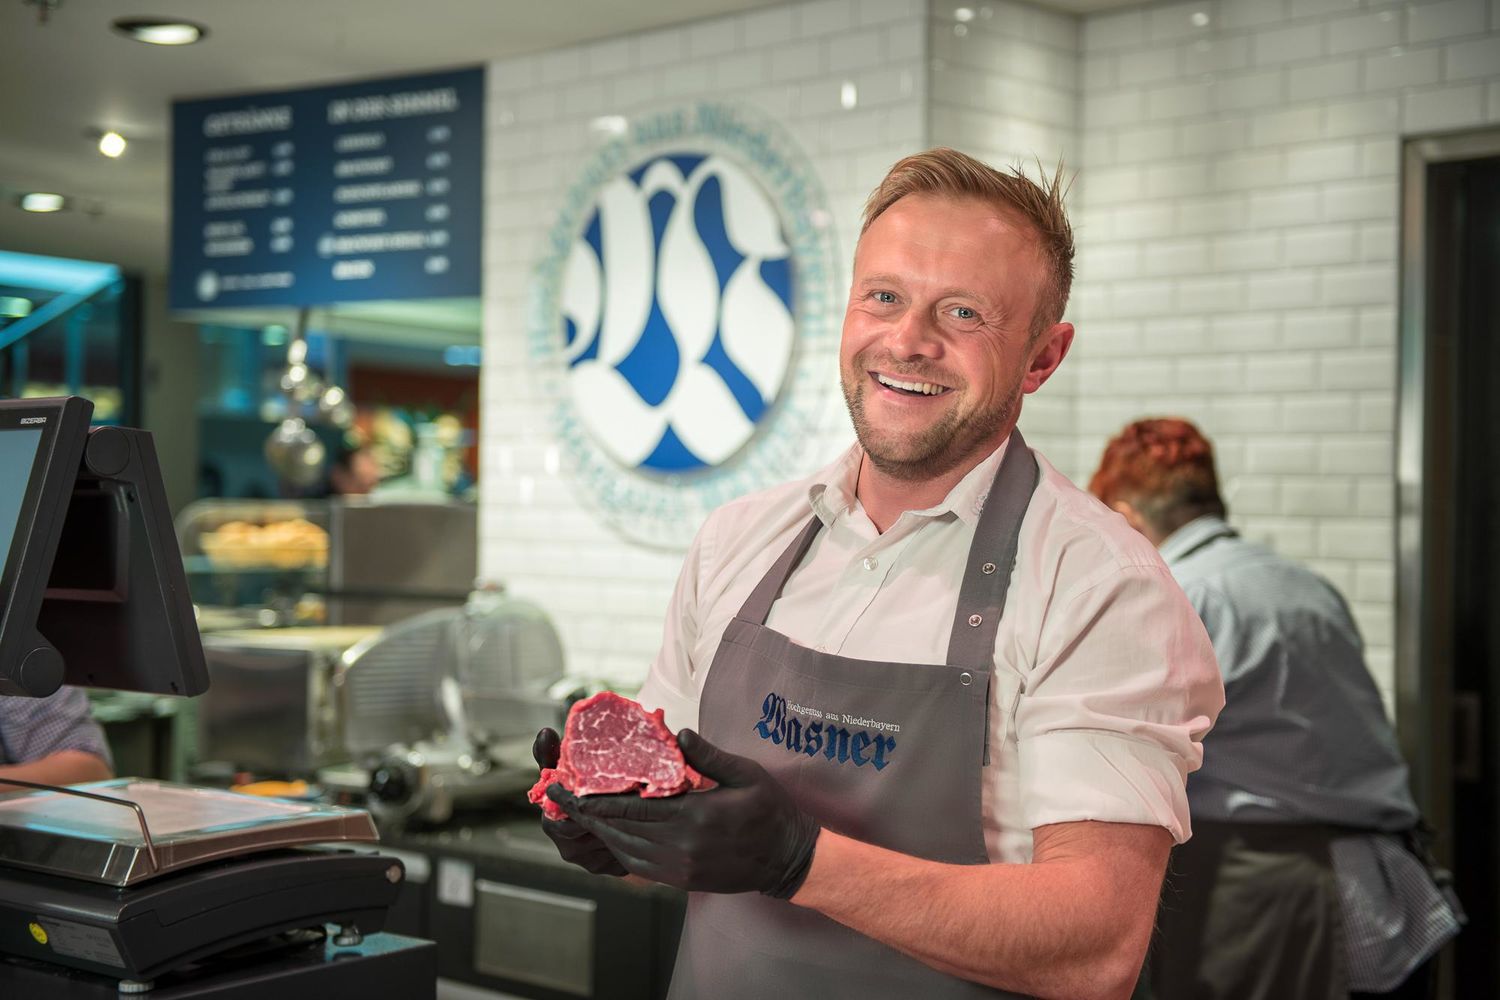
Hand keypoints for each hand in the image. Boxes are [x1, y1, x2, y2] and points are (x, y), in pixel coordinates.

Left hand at [548, 729, 819, 897]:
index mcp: (695, 816)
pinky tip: (609, 835)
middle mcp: (682, 845)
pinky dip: (619, 849)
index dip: (595, 799)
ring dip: (599, 833)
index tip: (569, 786)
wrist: (787, 858)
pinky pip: (640, 865)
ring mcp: (680, 866)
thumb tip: (678, 733)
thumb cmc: (770, 810)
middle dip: (587, 814)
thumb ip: (708, 755)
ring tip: (578, 814)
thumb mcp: (745, 774)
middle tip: (559, 798)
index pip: (632, 808)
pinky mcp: (682, 880)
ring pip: (625, 850)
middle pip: (620, 830)